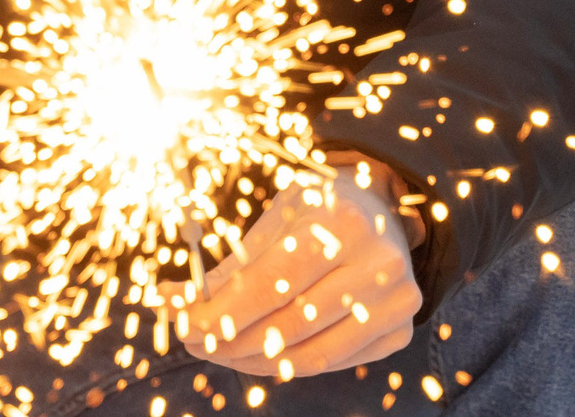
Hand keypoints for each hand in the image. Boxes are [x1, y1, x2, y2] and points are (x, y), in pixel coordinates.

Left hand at [184, 159, 420, 381]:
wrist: (382, 210)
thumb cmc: (316, 210)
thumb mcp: (275, 218)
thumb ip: (232, 265)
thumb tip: (172, 303)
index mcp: (340, 221)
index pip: (269, 283)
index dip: (221, 312)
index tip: (183, 325)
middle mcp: (377, 263)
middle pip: (288, 323)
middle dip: (230, 340)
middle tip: (192, 342)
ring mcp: (397, 302)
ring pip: (310, 353)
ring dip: (254, 361)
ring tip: (218, 352)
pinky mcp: (402, 331)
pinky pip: (333, 362)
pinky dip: (289, 365)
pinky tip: (258, 356)